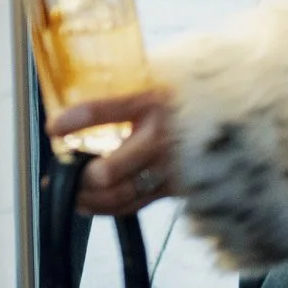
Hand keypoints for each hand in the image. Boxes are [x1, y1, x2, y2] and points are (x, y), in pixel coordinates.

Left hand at [51, 87, 178, 216]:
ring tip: (70, 193)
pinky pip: (134, 204)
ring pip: (119, 195)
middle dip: (79, 176)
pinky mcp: (175, 187)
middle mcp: (162, 137)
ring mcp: (170, 167)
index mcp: (155, 102)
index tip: (53, 127)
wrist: (235, 115)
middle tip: (62, 171)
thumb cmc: (190, 95)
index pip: (104, 111)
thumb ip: (126, 88)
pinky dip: (107, 207)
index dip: (74, 121)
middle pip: (108, 171)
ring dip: (87, 198)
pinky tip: (89, 204)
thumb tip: (84, 92)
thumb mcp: (159, 80)